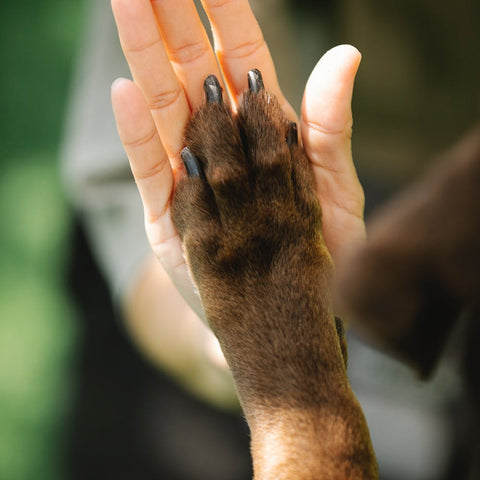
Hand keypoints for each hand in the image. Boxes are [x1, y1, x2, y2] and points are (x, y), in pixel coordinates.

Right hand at [110, 0, 364, 318]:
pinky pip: (151, 166)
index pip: (242, 58)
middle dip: (172, 21)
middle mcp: (222, 145)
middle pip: (193, 72)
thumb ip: (327, 128)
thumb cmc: (317, 251)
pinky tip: (127, 91)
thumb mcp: (332, 189)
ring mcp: (191, 176)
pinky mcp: (169, 213)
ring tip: (126, 6)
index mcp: (263, 132)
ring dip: (146, 59)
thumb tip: (345, 55)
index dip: (228, 12)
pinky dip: (138, 132)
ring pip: (165, 108)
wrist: (288, 314)